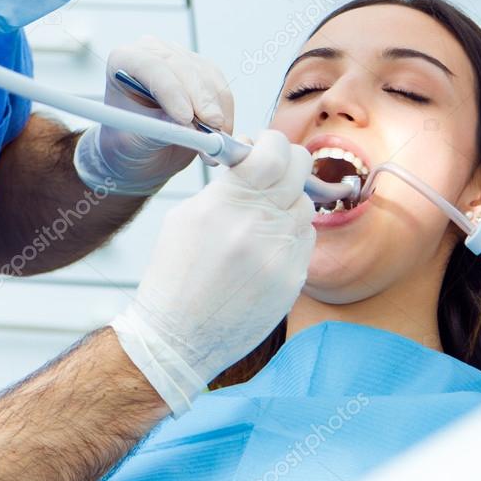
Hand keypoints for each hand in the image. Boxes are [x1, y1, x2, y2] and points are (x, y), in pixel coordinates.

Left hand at [74, 36, 233, 194]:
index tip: (185, 118)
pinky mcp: (202, 71)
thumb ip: (158, 129)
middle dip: (201, 100)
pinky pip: (221, 88)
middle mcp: (152, 52)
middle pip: (183, 68)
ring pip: (207, 77)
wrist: (143, 151)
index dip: (171, 91)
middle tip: (213, 127)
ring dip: (216, 110)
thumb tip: (188, 124)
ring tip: (215, 140)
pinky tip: (221, 132)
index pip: (151, 67)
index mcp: (124, 60)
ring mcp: (180, 58)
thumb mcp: (135, 142)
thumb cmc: (129, 143)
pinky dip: (225, 112)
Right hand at [111, 130, 315, 414]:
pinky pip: (305, 239)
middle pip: (300, 170)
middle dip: (288, 162)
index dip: (272, 141)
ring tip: (261, 219)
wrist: (178, 338)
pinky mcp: (293, 279)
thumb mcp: (187, 216)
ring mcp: (281, 254)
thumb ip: (225, 185)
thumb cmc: (175, 275)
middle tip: (273, 169)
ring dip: (288, 203)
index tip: (263, 145)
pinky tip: (266, 249)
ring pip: (305, 205)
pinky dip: (290, 236)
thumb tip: (251, 157)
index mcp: (228, 204)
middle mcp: (259, 226)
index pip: (273, 151)